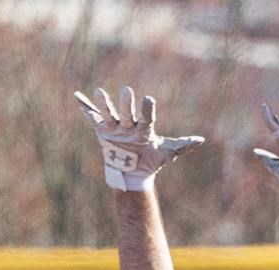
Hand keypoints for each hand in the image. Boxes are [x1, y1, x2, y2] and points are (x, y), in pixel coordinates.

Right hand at [72, 86, 203, 191]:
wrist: (134, 171)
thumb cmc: (152, 159)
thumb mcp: (167, 152)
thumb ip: (182, 145)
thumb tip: (201, 140)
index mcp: (144, 128)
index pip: (147, 117)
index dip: (147, 109)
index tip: (148, 100)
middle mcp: (129, 124)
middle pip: (127, 113)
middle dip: (126, 103)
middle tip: (127, 91)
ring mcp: (115, 127)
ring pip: (109, 114)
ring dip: (104, 104)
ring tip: (100, 92)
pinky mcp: (102, 130)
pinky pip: (92, 118)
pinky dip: (85, 108)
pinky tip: (78, 97)